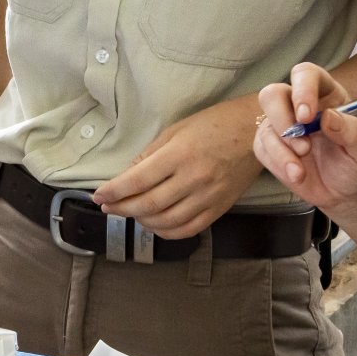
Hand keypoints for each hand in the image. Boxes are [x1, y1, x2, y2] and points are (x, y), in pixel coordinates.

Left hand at [91, 98, 260, 237]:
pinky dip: (167, 232)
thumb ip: (150, 155)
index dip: (114, 191)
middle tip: (108, 207)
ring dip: (142, 222)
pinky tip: (155, 224)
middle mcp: (194, 178)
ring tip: (130, 213)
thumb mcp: (176, 130)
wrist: (257, 131)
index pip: (138, 180)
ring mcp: (209, 196)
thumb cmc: (215, 124)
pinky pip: (189, 229)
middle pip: (149, 204)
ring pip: (167, 221)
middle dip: (122, 208)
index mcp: (180, 154)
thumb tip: (126, 176)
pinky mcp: (220, 208)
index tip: (99, 195)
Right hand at [254, 64, 356, 213]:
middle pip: (272, 94)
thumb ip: (354, 131)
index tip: (306, 117)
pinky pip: (262, 149)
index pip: (306, 75)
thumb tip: (328, 116)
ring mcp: (282, 125)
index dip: (302, 90)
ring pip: (265, 126)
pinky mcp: (271, 147)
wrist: (348, 193)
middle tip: (303, 146)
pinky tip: (297, 175)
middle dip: (281, 119)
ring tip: (302, 171)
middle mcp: (299, 105)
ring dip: (281, 151)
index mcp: (326, 94)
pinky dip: (278, 164)